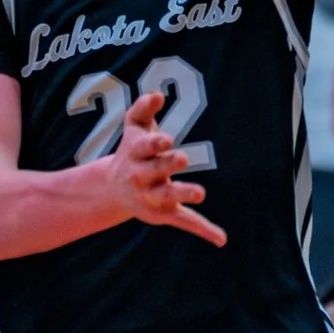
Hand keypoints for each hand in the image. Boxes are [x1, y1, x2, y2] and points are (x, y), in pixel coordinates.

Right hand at [106, 92, 225, 245]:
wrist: (113, 189)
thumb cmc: (132, 151)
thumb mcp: (133, 128)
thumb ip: (143, 108)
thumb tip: (158, 94)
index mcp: (135, 154)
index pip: (144, 148)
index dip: (155, 144)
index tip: (166, 139)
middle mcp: (141, 177)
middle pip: (155, 171)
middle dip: (167, 165)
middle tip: (181, 158)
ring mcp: (153, 197)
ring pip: (168, 196)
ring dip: (183, 193)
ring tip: (200, 193)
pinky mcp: (164, 214)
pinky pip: (184, 222)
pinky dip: (203, 229)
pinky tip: (221, 238)